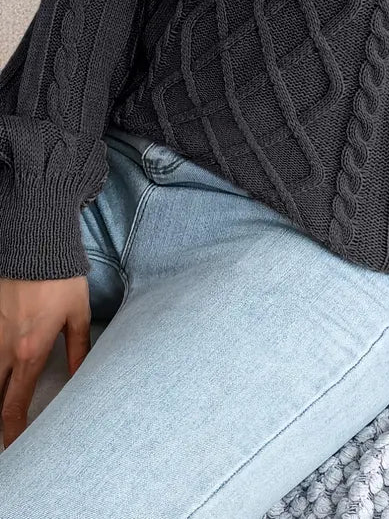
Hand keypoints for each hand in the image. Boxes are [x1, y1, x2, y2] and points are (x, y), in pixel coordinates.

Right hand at [0, 276, 90, 447]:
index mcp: (30, 351)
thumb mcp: (77, 314)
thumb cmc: (61, 279)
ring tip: (2, 406)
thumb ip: (79, 349)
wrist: (35, 245)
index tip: (17, 445)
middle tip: (5, 436)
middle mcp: (4, 349)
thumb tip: (80, 377)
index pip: (15, 403)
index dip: (13, 430)